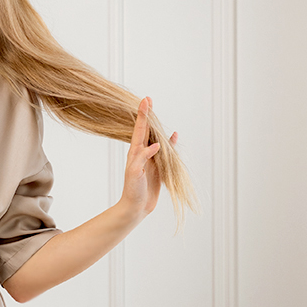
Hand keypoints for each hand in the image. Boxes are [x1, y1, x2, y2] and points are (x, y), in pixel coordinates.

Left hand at [119, 97, 176, 220]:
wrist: (135, 207)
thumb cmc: (132, 190)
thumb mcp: (135, 172)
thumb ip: (144, 157)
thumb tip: (156, 144)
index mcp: (135, 152)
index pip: (139, 129)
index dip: (142, 114)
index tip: (145, 100)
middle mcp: (142, 153)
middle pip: (146, 130)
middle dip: (148, 115)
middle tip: (148, 100)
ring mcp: (150, 160)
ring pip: (156, 139)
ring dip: (158, 127)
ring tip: (158, 114)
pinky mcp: (158, 168)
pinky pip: (165, 152)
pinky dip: (170, 143)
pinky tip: (174, 136)